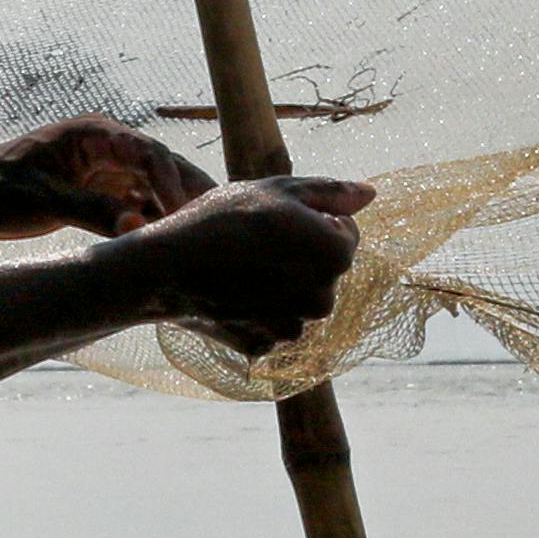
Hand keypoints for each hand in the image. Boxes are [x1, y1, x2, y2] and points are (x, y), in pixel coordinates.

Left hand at [0, 113, 212, 236]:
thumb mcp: (43, 201)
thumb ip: (91, 211)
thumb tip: (136, 229)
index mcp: (94, 134)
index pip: (147, 152)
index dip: (171, 182)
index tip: (182, 215)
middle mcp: (107, 146)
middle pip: (161, 166)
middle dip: (188, 192)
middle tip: (218, 224)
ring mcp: (106, 167)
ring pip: (154, 186)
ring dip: (173, 210)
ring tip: (202, 239)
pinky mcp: (100, 189)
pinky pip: (136, 203)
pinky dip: (151, 221)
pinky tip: (168, 244)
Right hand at [136, 175, 373, 354]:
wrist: (168, 267)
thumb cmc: (225, 219)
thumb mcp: (279, 190)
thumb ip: (331, 192)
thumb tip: (370, 194)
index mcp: (337, 255)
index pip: (344, 232)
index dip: (314, 219)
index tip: (277, 217)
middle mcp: (325, 298)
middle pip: (323, 269)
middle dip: (300, 255)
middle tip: (256, 240)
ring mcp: (295, 327)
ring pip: (298, 298)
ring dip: (281, 284)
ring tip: (241, 267)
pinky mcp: (266, 347)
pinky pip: (272, 323)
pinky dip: (258, 311)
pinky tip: (232, 294)